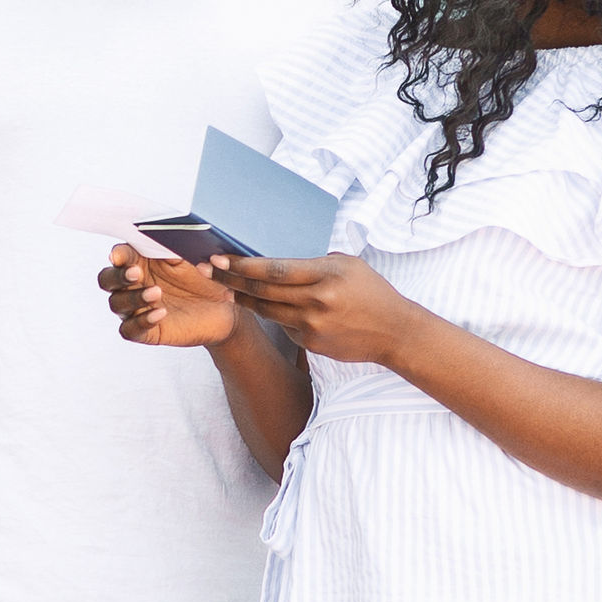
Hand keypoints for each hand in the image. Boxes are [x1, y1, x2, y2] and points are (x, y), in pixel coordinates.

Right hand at [99, 243, 238, 347]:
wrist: (225, 308)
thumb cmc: (204, 277)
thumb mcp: (190, 257)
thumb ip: (170, 247)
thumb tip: (155, 234)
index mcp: (139, 262)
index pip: (119, 256)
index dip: (118, 256)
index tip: (120, 256)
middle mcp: (132, 285)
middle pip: (107, 280)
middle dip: (117, 277)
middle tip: (136, 273)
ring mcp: (136, 309)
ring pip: (117, 304)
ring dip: (134, 298)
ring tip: (156, 293)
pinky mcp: (146, 331)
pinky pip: (130, 330)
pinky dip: (142, 321)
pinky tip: (160, 313)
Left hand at [211, 252, 430, 365]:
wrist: (394, 332)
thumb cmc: (372, 293)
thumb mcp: (349, 265)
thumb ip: (316, 262)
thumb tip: (281, 258)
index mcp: (327, 275)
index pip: (275, 269)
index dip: (243, 265)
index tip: (219, 258)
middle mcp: (317, 301)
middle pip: (262, 290)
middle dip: (230, 279)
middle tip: (207, 269)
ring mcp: (311, 325)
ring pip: (265, 310)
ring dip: (242, 298)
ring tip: (222, 287)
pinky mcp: (310, 343)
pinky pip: (282, 325)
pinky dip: (271, 314)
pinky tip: (259, 305)